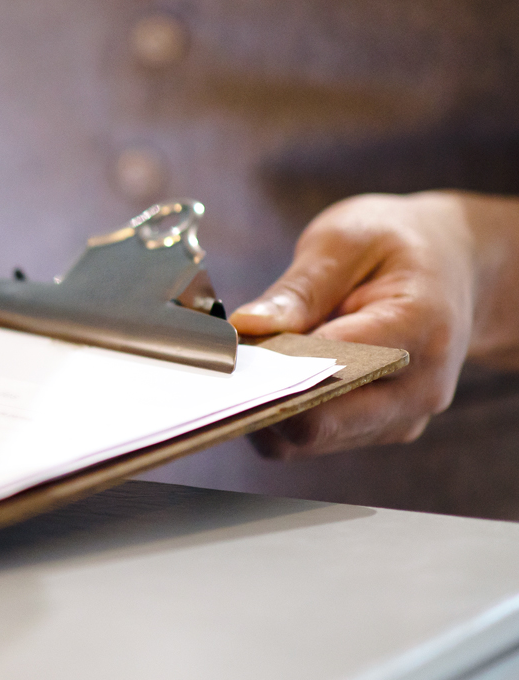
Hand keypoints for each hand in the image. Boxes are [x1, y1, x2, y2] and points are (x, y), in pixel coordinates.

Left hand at [230, 191, 518, 457]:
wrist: (451, 268)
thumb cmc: (394, 247)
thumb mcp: (346, 241)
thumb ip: (299, 289)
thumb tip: (247, 327)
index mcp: (421, 328)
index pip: (337, 367)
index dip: (278, 364)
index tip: (233, 347)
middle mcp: (419, 388)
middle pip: (319, 421)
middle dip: (264, 392)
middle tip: (227, 355)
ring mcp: (399, 418)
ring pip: (306, 438)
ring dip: (268, 404)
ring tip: (253, 357)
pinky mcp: (375, 430)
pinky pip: (310, 438)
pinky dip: (279, 411)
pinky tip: (269, 373)